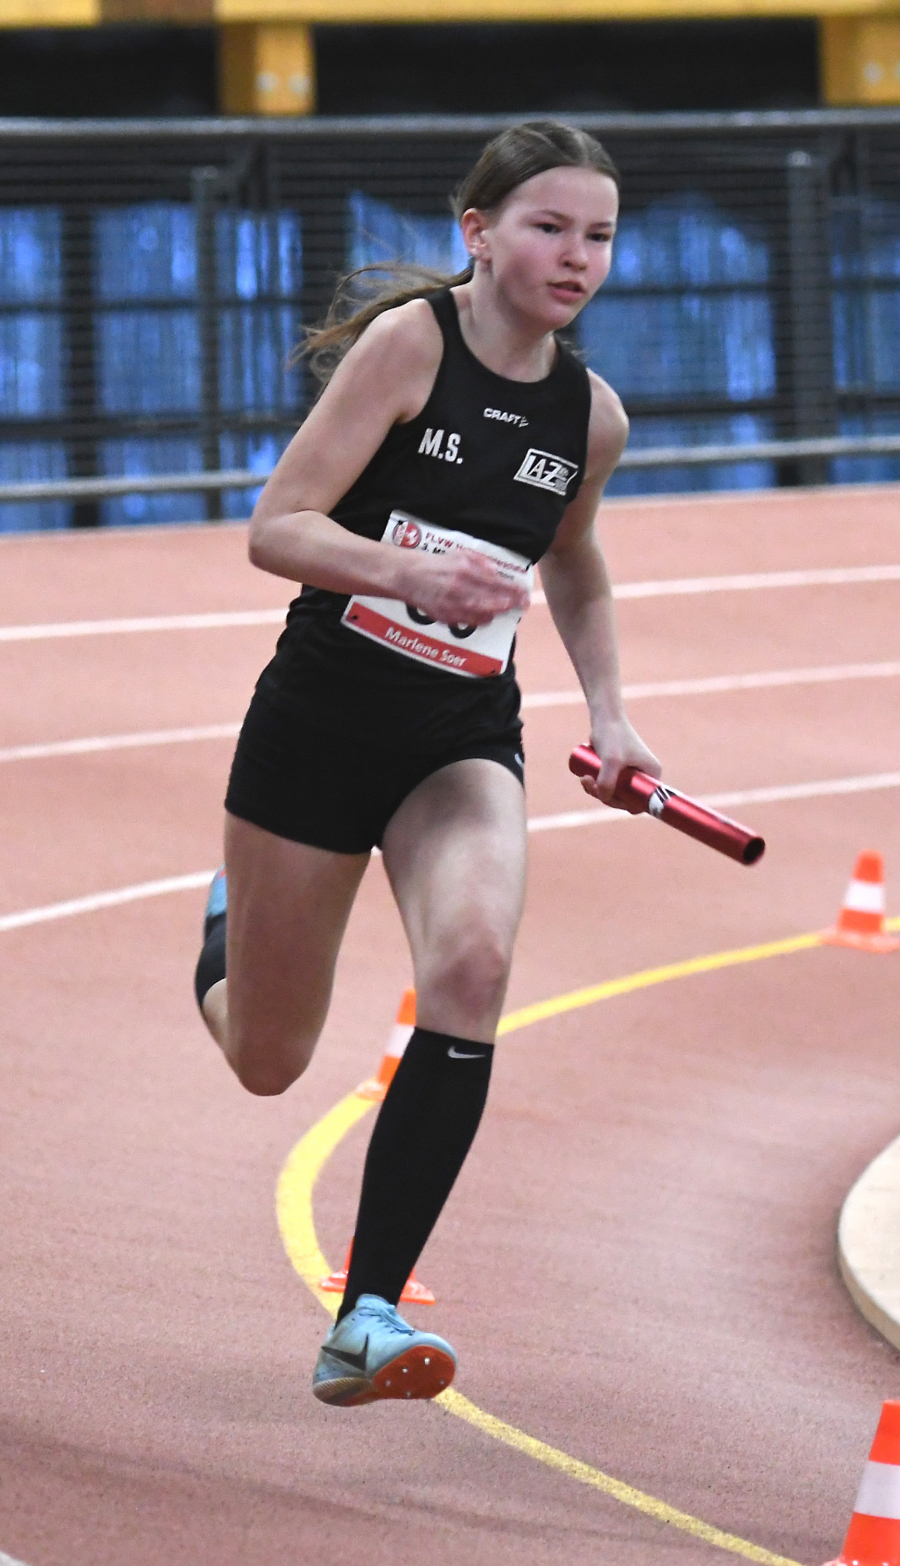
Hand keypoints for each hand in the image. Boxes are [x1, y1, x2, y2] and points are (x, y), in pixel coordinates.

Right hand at [399, 549, 529, 627]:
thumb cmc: (435, 564)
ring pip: (483, 615)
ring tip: (504, 609)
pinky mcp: (446, 616)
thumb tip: (496, 573)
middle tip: (521, 605)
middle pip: (493, 602)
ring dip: (497, 613)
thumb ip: (480, 562)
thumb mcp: (459, 554)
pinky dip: (481, 619)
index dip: (513, 591)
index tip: (524, 594)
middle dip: (510, 604)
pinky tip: (487, 615)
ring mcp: (453, 606)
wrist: (408, 577)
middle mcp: (460, 589)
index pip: (496, 584)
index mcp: (465, 571)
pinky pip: (469, 622)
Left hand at [579, 717, 661, 808]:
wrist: (604, 718)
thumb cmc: (612, 736)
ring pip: (613, 792)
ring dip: (596, 790)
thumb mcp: (611, 761)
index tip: (605, 796)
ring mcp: (632, 772)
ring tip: (584, 778)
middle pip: (624, 798)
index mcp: (652, 774)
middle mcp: (645, 775)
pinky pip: (608, 784)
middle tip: (589, 783)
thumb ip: (607, 782)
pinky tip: (585, 778)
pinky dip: (596, 785)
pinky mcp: (620, 769)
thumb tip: (604, 798)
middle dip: (604, 795)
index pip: (640, 802)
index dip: (622, 804)